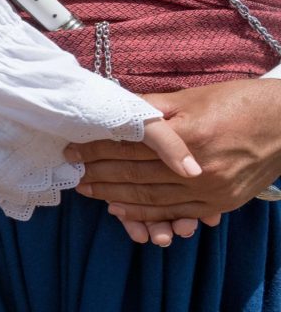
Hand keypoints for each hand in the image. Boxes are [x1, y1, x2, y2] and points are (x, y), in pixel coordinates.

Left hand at [69, 80, 280, 226]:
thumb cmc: (240, 103)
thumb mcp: (193, 97)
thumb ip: (151, 107)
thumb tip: (115, 109)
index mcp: (190, 136)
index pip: (130, 146)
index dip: (97, 148)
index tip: (74, 148)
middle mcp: (198, 169)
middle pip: (135, 174)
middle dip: (98, 173)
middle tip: (72, 171)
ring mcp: (210, 192)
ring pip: (150, 199)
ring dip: (114, 195)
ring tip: (89, 190)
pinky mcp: (218, 205)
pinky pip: (173, 214)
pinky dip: (144, 214)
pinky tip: (120, 209)